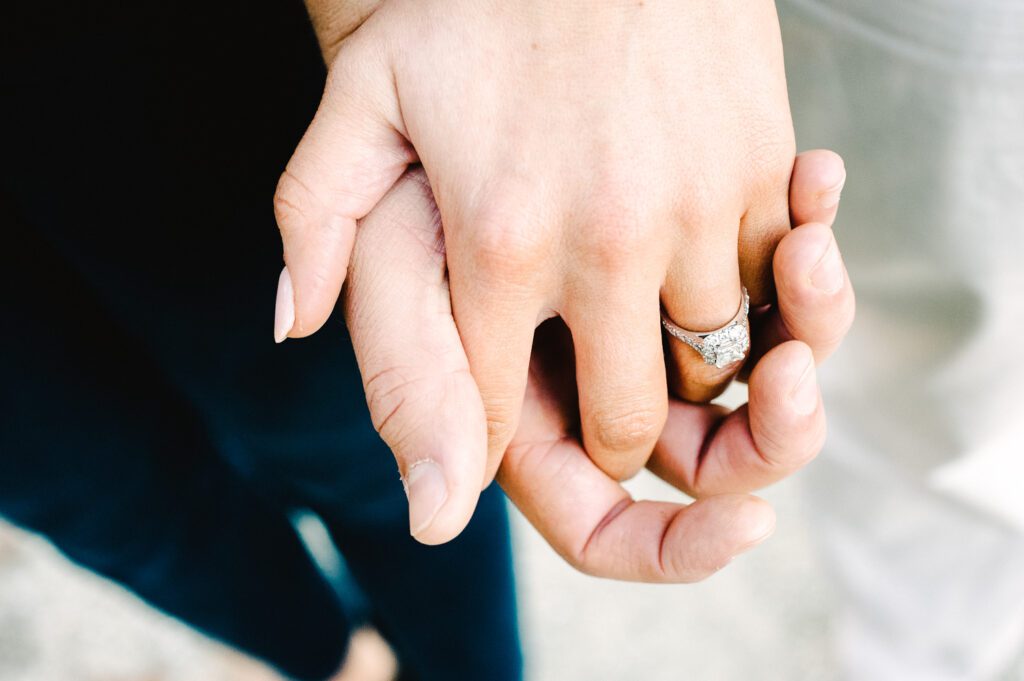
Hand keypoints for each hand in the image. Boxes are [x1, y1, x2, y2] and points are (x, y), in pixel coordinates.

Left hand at [275, 0, 797, 482]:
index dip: (502, 447)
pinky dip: (742, 303)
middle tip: (591, 413)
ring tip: (645, 338)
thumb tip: (289, 324)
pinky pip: (773, 289)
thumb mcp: (363, 93)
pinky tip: (695, 268)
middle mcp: (606, 241)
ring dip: (680, 371)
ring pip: (711, 366)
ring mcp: (698, 206)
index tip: (510, 446)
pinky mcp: (766, 167)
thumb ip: (315, 217)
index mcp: (500, 242)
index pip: (501, 415)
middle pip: (624, 422)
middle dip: (605, 437)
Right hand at [343, 149, 853, 555]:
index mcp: (523, 406)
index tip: (748, 526)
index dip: (671, 548)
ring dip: (808, 324)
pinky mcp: (701, 240)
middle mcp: (595, 372)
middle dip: (768, 436)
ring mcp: (653, 310)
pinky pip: (779, 272)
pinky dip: (807, 238)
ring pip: (763, 364)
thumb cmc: (415, 157)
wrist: (463, 45)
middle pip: (708, 455)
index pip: (598, 518)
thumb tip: (435, 517)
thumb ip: (408, 378)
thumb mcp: (394, 256)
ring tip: (809, 254)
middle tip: (794, 379)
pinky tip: (814, 183)